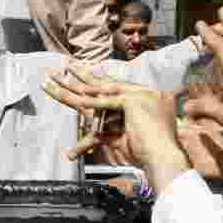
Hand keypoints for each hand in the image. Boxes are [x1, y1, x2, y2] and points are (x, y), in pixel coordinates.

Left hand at [44, 67, 189, 192]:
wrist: (164, 157)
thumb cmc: (149, 154)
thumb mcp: (124, 141)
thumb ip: (109, 136)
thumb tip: (94, 138)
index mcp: (144, 100)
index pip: (115, 88)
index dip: (96, 84)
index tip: (79, 77)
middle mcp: (143, 93)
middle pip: (106, 82)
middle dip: (83, 75)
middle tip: (65, 65)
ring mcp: (140, 94)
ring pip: (101, 87)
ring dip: (77, 82)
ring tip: (57, 75)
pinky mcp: (134, 101)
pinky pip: (106, 99)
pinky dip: (89, 97)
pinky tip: (74, 92)